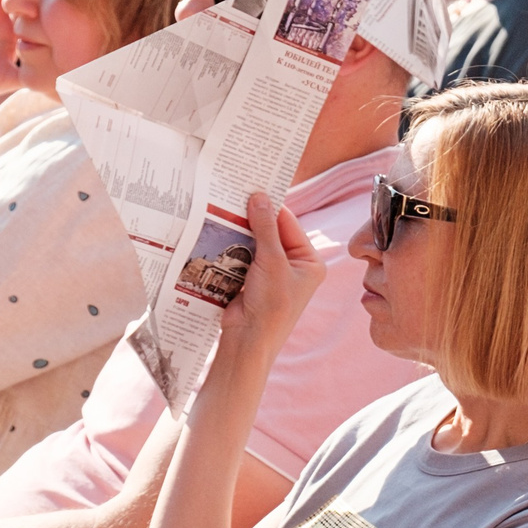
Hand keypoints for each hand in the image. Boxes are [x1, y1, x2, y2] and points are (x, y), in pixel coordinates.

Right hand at [210, 192, 320, 370]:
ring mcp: (272, 274)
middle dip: (253, 217)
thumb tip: (259, 196)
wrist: (249, 340)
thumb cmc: (271, 305)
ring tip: (221, 209)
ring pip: (255, 243)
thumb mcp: (271, 262)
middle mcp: (294, 266)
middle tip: (232, 195)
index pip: (289, 224)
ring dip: (240, 231)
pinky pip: (242, 255)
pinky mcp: (252, 280)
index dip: (270, 206)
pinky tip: (217, 231)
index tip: (252, 186)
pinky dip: (231, 246)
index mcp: (310, 262)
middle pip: (272, 232)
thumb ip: (265, 228)